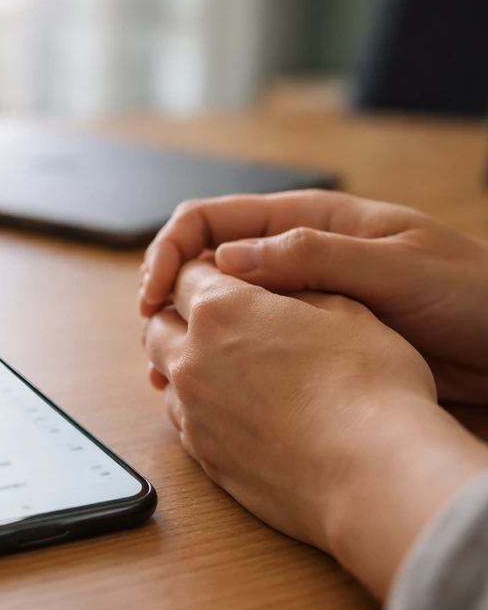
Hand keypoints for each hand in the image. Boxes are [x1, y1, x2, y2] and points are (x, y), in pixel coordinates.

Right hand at [137, 191, 487, 402]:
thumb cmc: (472, 293)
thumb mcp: (397, 267)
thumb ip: (315, 256)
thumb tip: (228, 257)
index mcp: (307, 223)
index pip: (210, 220)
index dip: (170, 251)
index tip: (154, 295)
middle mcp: (292, 259)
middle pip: (203, 265)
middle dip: (167, 295)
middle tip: (153, 340)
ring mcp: (297, 302)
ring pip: (220, 309)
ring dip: (186, 333)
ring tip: (165, 371)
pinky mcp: (308, 342)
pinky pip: (249, 345)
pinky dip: (220, 362)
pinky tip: (209, 389)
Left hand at [144, 260, 487, 599]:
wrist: (372, 474)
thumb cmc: (370, 385)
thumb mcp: (345, 308)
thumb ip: (295, 288)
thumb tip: (273, 289)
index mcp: (220, 311)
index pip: (186, 275)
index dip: (207, 272)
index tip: (227, 277)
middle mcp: (191, 360)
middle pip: (158, 325)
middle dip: (178, 316)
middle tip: (217, 319)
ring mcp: (192, 413)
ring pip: (165, 375)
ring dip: (184, 364)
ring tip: (226, 366)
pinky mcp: (203, 456)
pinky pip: (184, 420)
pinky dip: (199, 407)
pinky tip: (236, 410)